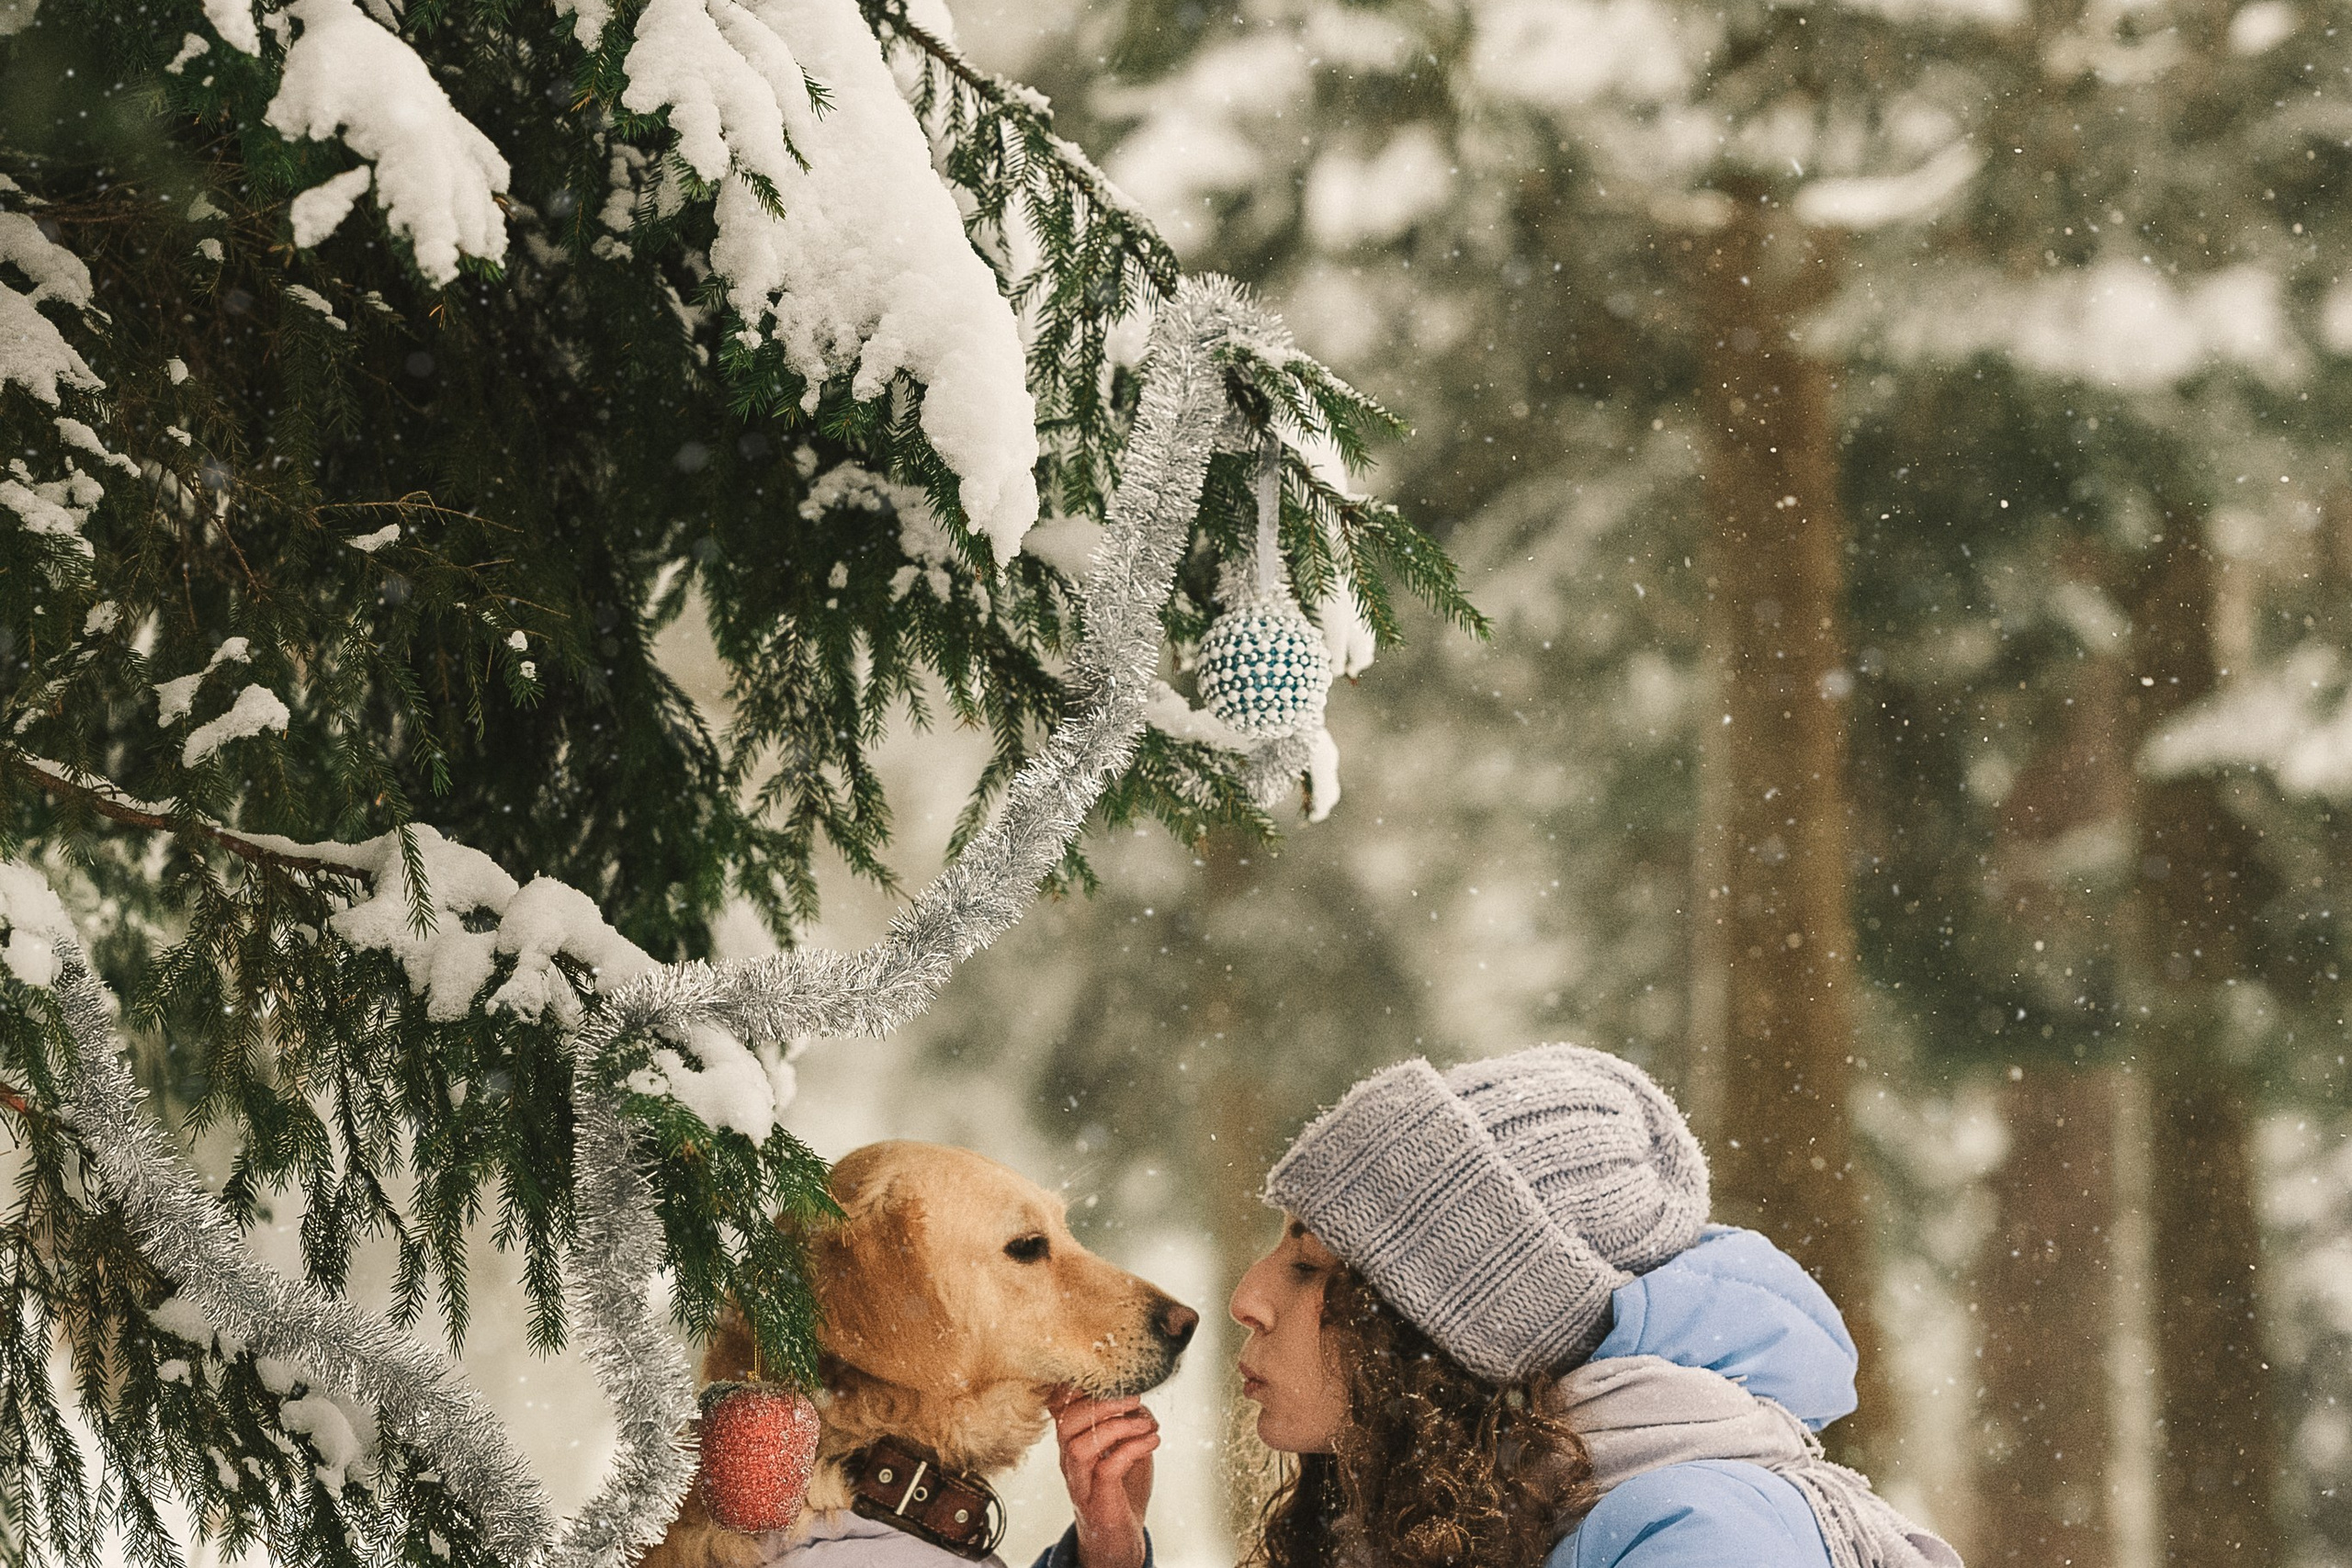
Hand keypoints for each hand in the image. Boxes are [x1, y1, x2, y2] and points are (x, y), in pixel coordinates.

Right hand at [1048, 1391, 1158, 1567]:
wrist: (1119, 1535)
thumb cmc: (1121, 1486)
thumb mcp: (1123, 1445)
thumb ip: (1126, 1419)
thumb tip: (1137, 1398)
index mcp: (1071, 1439)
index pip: (1058, 1406)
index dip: (1076, 1386)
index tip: (1108, 1375)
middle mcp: (1068, 1459)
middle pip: (1066, 1423)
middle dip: (1101, 1403)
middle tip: (1134, 1399)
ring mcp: (1080, 1481)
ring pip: (1079, 1446)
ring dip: (1116, 1427)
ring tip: (1145, 1423)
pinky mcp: (1096, 1500)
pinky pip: (1107, 1470)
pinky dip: (1132, 1450)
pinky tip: (1152, 1442)